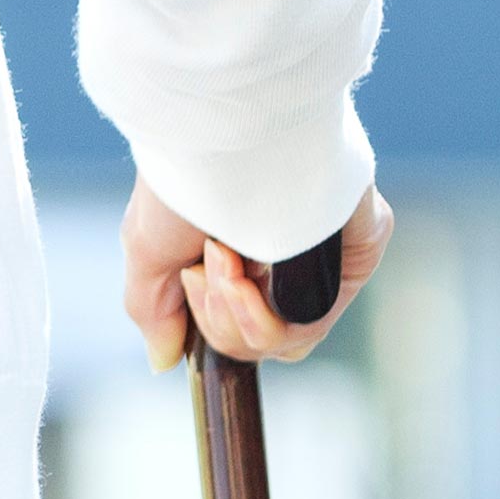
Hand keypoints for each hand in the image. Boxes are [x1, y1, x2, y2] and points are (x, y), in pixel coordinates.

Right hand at [121, 180, 390, 371]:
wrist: (226, 137)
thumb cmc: (185, 177)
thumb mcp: (148, 246)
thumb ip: (155, 308)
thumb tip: (162, 361)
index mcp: (239, 258)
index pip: (231, 327)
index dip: (206, 322)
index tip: (190, 277)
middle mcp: (280, 263)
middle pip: (253, 344)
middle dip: (216, 318)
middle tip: (206, 264)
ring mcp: (319, 264)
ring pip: (280, 344)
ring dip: (233, 314)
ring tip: (223, 259)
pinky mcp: (352, 261)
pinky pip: (309, 326)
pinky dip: (263, 316)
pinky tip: (244, 271)